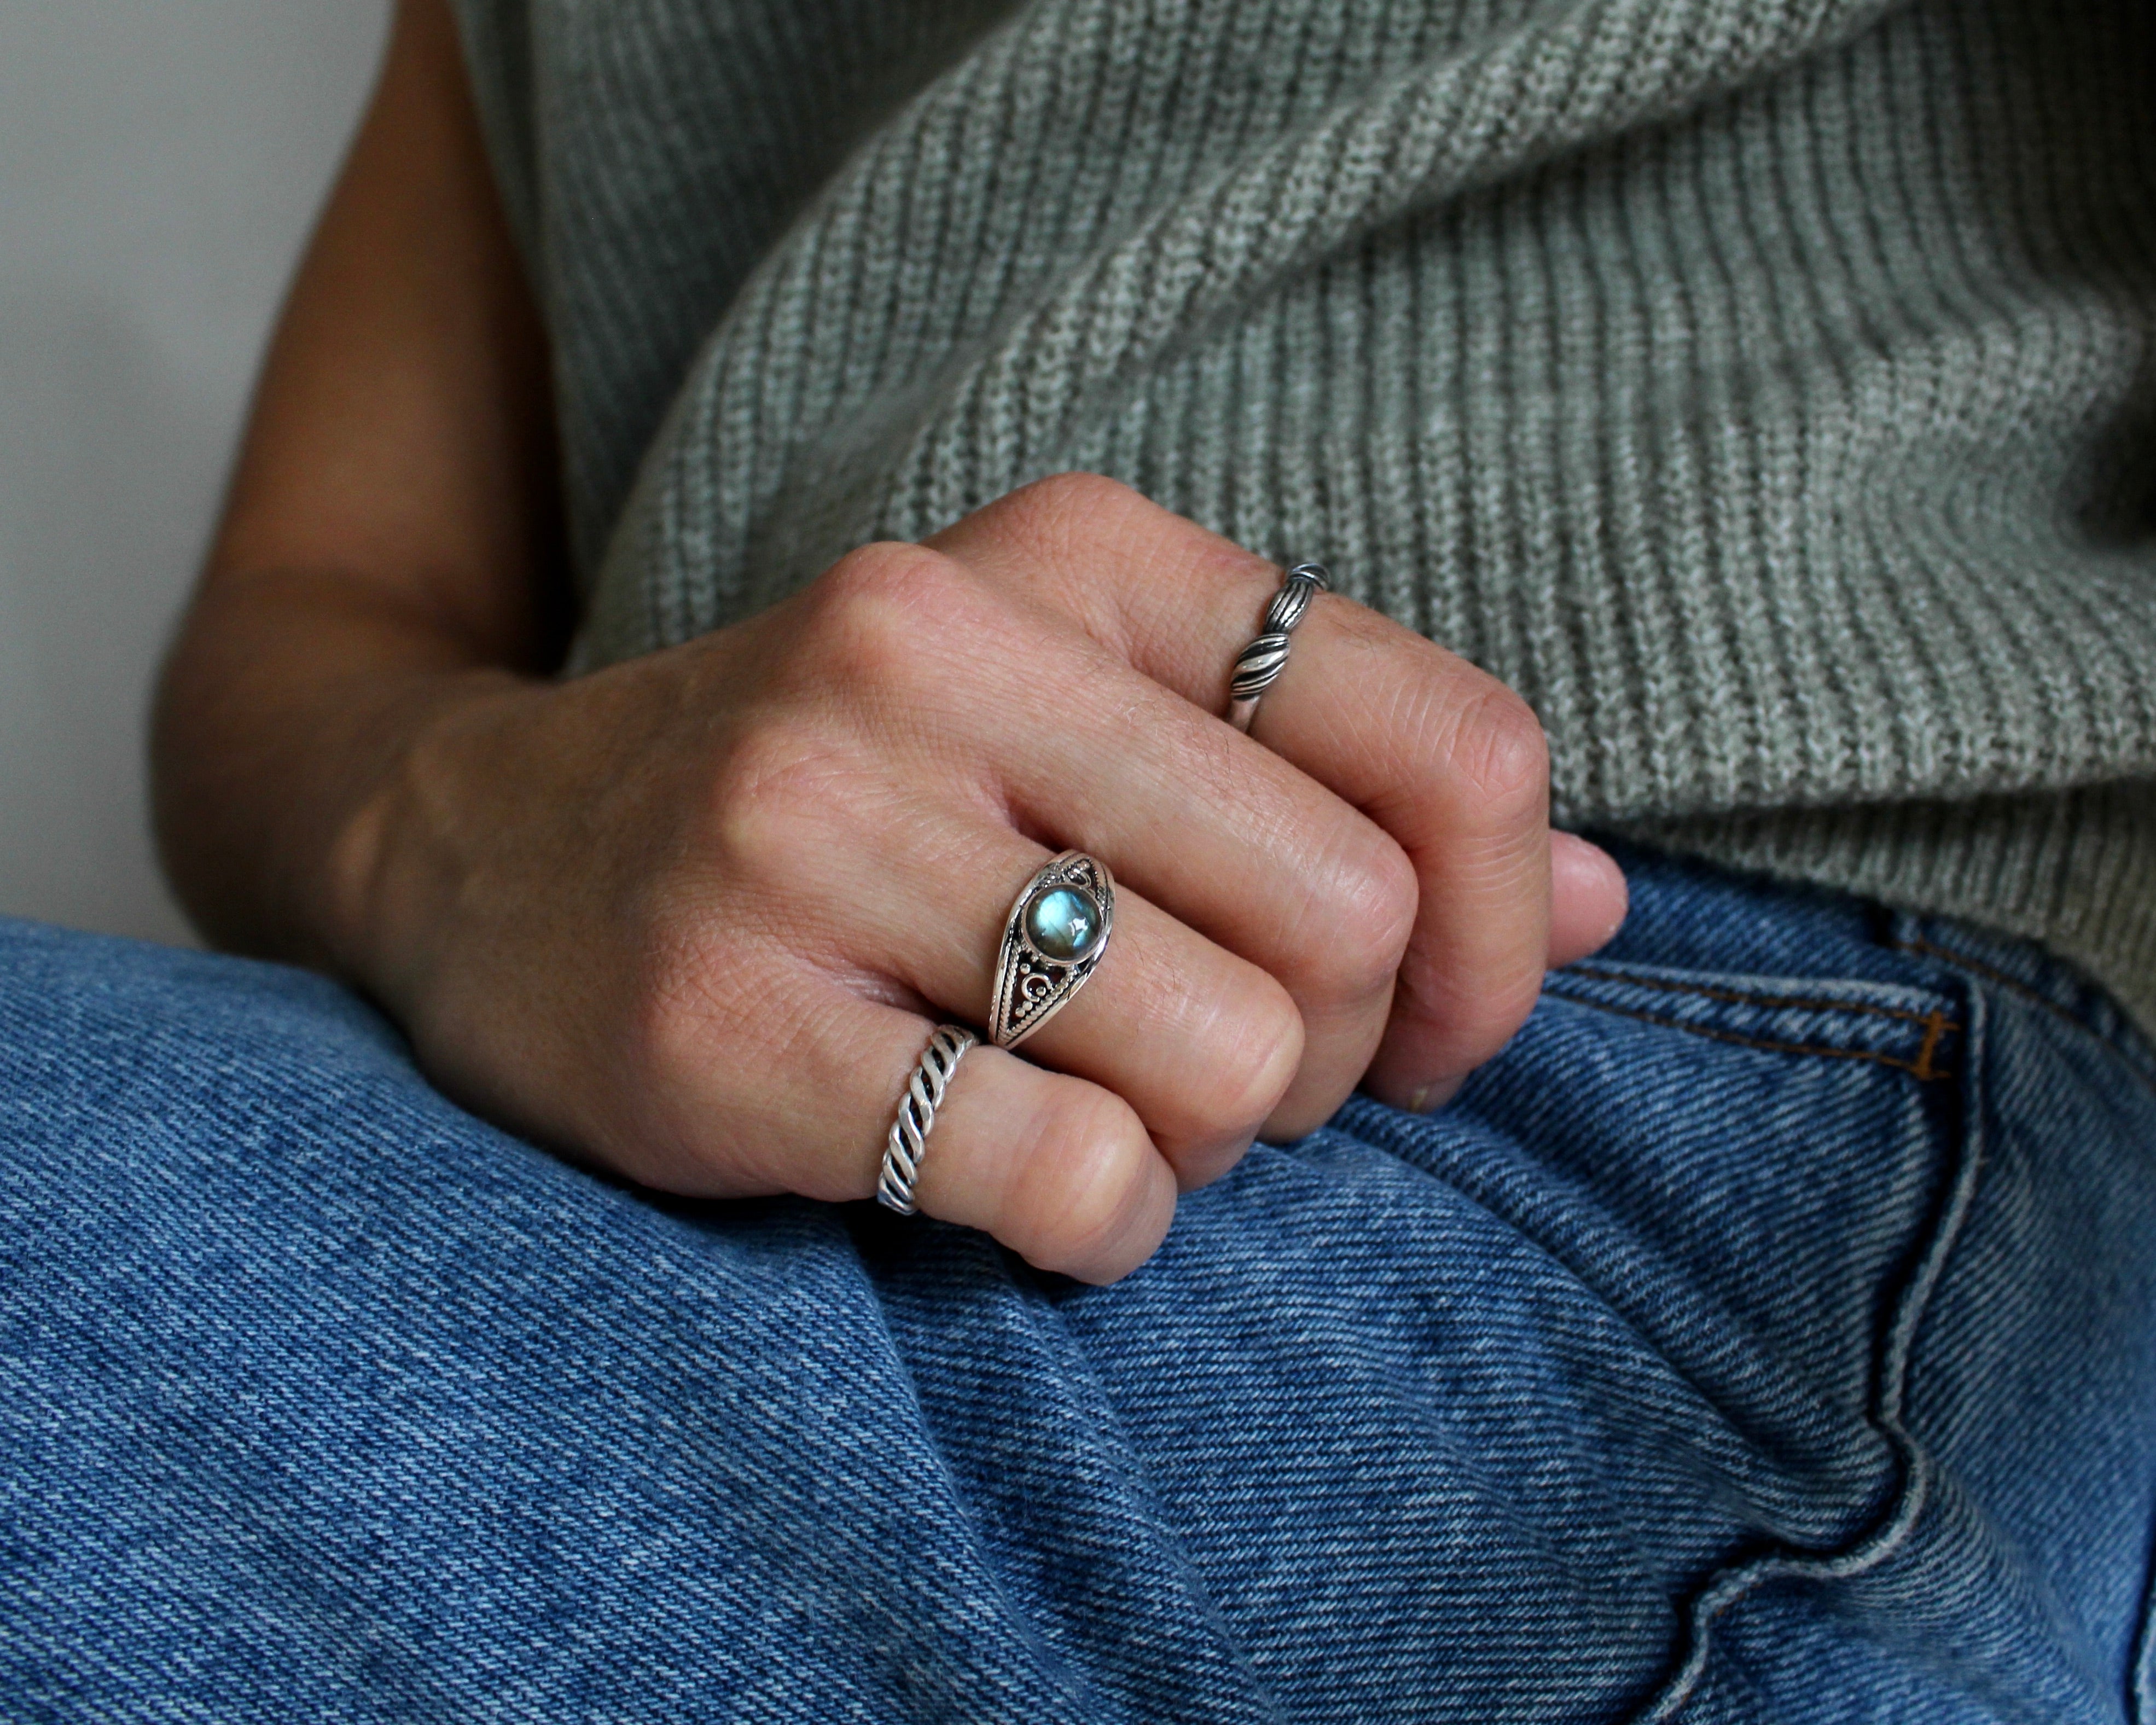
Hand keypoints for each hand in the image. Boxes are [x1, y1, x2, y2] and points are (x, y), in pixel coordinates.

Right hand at [333, 475, 1626, 1281]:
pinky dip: (1105, 1227)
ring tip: (1096, 1108)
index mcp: (1069, 557)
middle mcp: (933, 656)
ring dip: (1209, 1145)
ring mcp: (808, 836)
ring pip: (1224, 1066)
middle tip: (1223, 1070)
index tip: (1437, 1026)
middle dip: (1330, 1054)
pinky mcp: (725, 1023)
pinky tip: (1029, 1189)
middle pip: (1345, 924)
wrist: (486, 851)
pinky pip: (1074, 1182)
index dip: (1496, 929)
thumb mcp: (1095, 722)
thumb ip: (1350, 786)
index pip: (1443, 743)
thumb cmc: (850, 800)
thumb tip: (1608, 907)